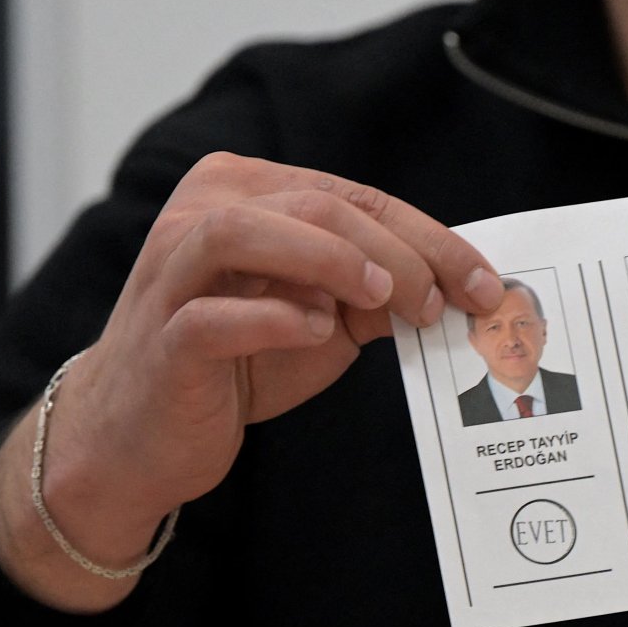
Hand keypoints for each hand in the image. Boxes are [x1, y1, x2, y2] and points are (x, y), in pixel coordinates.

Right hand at [0, 152, 501, 607]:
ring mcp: (171, 271)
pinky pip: (211, 316)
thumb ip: (378, 293)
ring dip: (329, 259)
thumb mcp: (325, 318)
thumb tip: (459, 290)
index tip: (485, 283)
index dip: (429, 237)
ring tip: (386, 299)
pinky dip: (272, 318)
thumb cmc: (238, 363)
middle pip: (316, 205)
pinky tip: (317, 332)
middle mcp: (202, 213)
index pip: (356, 197)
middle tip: (441, 304)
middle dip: (396, 252)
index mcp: (247, 191)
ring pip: (246, 230)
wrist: (143, 435)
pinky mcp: (160, 334)